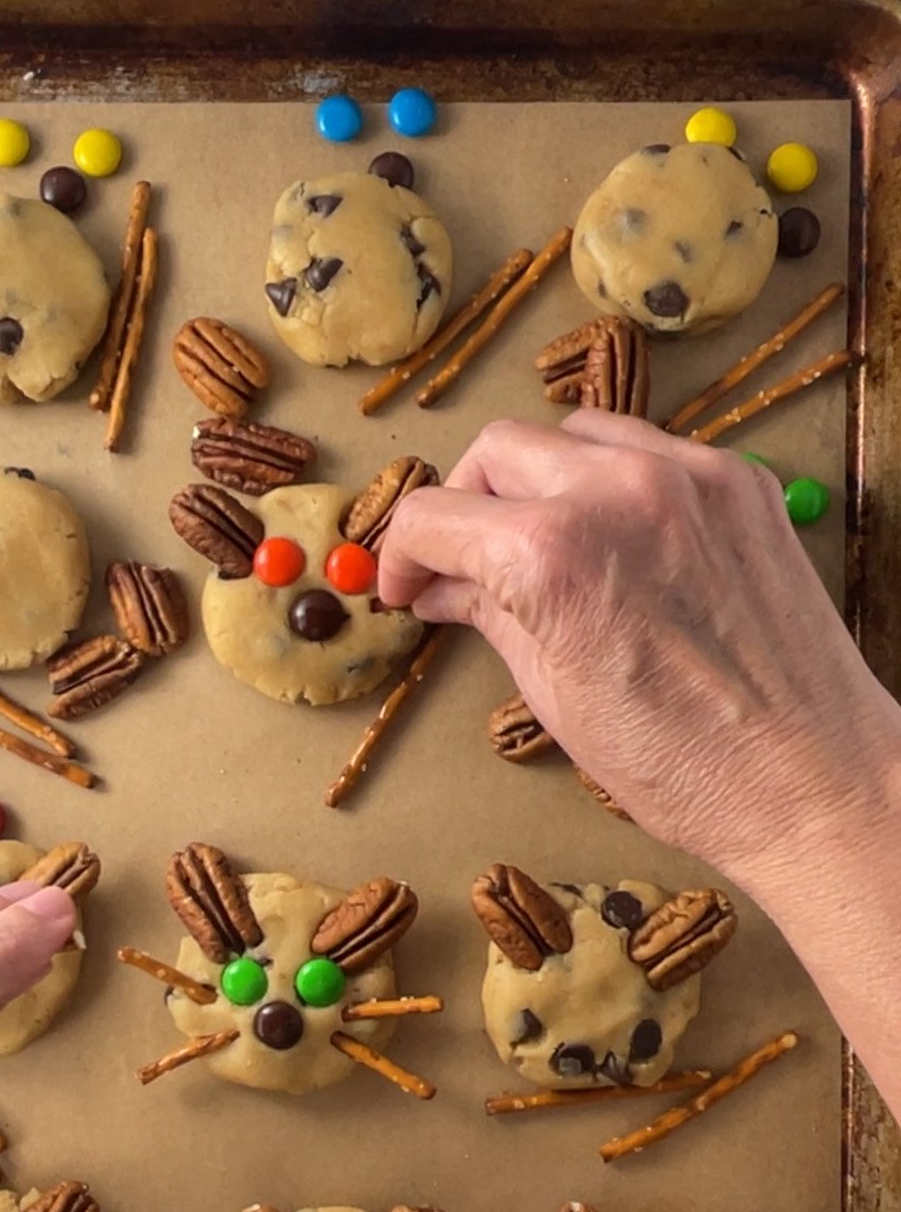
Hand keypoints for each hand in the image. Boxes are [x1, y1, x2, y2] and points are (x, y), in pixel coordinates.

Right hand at [379, 411, 900, 883]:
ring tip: (536, 541)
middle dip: (464, 504)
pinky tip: (611, 538)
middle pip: (496, 451)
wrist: (810, 779)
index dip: (401, 554)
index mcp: (552, 556)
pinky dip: (610, 480)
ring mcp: (686, 476)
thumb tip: (438, 587)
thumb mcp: (552, 692)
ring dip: (536, 478)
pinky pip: (647, 448)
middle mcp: (617, 492)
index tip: (405, 584)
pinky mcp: (737, 482)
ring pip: (571, 432)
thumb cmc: (681, 765)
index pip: (435, 516)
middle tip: (460, 561)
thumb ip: (488, 614)